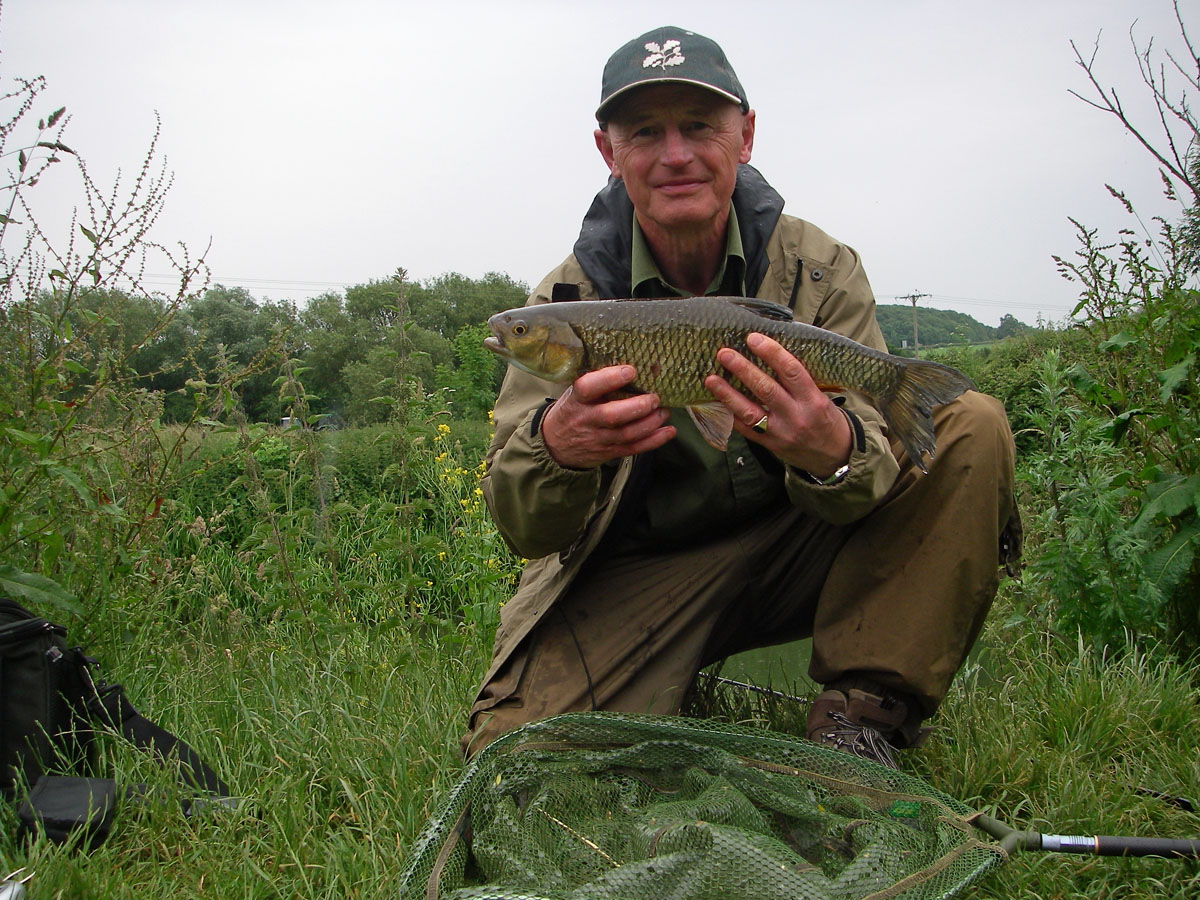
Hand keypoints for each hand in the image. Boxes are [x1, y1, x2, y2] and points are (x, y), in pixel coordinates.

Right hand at [541, 365, 675, 468]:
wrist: (556, 446)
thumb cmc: (572, 410)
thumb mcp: (575, 394)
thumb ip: (597, 383)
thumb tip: (636, 363)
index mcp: (577, 399)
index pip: (588, 388)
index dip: (609, 379)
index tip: (630, 370)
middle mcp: (587, 420)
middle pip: (612, 416)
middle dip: (638, 406)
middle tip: (654, 397)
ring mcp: (598, 439)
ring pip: (628, 433)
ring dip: (650, 422)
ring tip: (664, 411)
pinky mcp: (609, 452)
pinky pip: (634, 448)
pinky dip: (654, 441)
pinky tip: (669, 431)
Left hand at [704, 333, 850, 476]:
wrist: (833, 457)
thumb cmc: (826, 420)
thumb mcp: (821, 397)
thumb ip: (799, 381)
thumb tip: (770, 353)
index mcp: (813, 400)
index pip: (791, 371)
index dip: (771, 353)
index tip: (753, 338)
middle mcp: (796, 416)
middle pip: (766, 389)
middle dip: (743, 369)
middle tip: (725, 353)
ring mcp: (780, 433)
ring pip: (750, 412)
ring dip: (728, 394)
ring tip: (711, 379)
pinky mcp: (769, 445)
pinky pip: (745, 429)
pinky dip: (729, 414)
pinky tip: (716, 401)